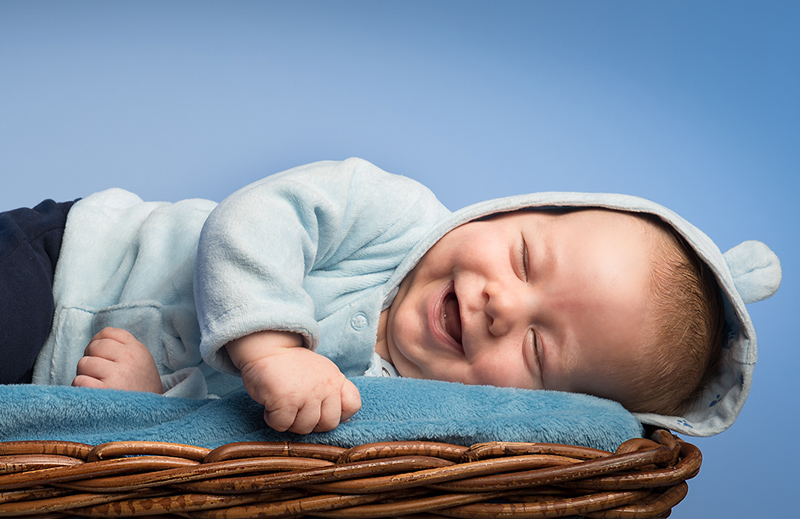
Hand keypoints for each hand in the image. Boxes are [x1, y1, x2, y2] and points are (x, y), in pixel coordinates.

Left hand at [72, 327, 162, 393]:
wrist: (149, 417)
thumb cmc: (140, 389)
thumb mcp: (142, 362)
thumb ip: (124, 348)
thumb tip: (95, 340)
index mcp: (138, 350)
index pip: (108, 333)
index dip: (98, 342)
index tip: (101, 355)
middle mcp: (129, 359)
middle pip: (94, 346)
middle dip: (91, 358)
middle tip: (99, 373)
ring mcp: (117, 375)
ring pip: (84, 363)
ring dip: (85, 374)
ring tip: (98, 385)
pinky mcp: (103, 392)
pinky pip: (79, 381)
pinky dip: (81, 389)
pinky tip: (94, 395)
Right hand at [226, 331, 361, 433]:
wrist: (266, 347)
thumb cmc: (291, 365)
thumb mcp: (320, 373)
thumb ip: (333, 393)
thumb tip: (344, 420)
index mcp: (335, 379)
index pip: (353, 405)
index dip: (340, 414)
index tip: (322, 410)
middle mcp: (326, 386)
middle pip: (329, 424)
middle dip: (312, 423)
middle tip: (297, 411)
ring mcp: (307, 394)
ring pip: (305, 428)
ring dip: (290, 422)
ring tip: (282, 405)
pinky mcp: (286, 400)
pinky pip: (283, 425)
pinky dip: (273, 419)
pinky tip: (271, 405)